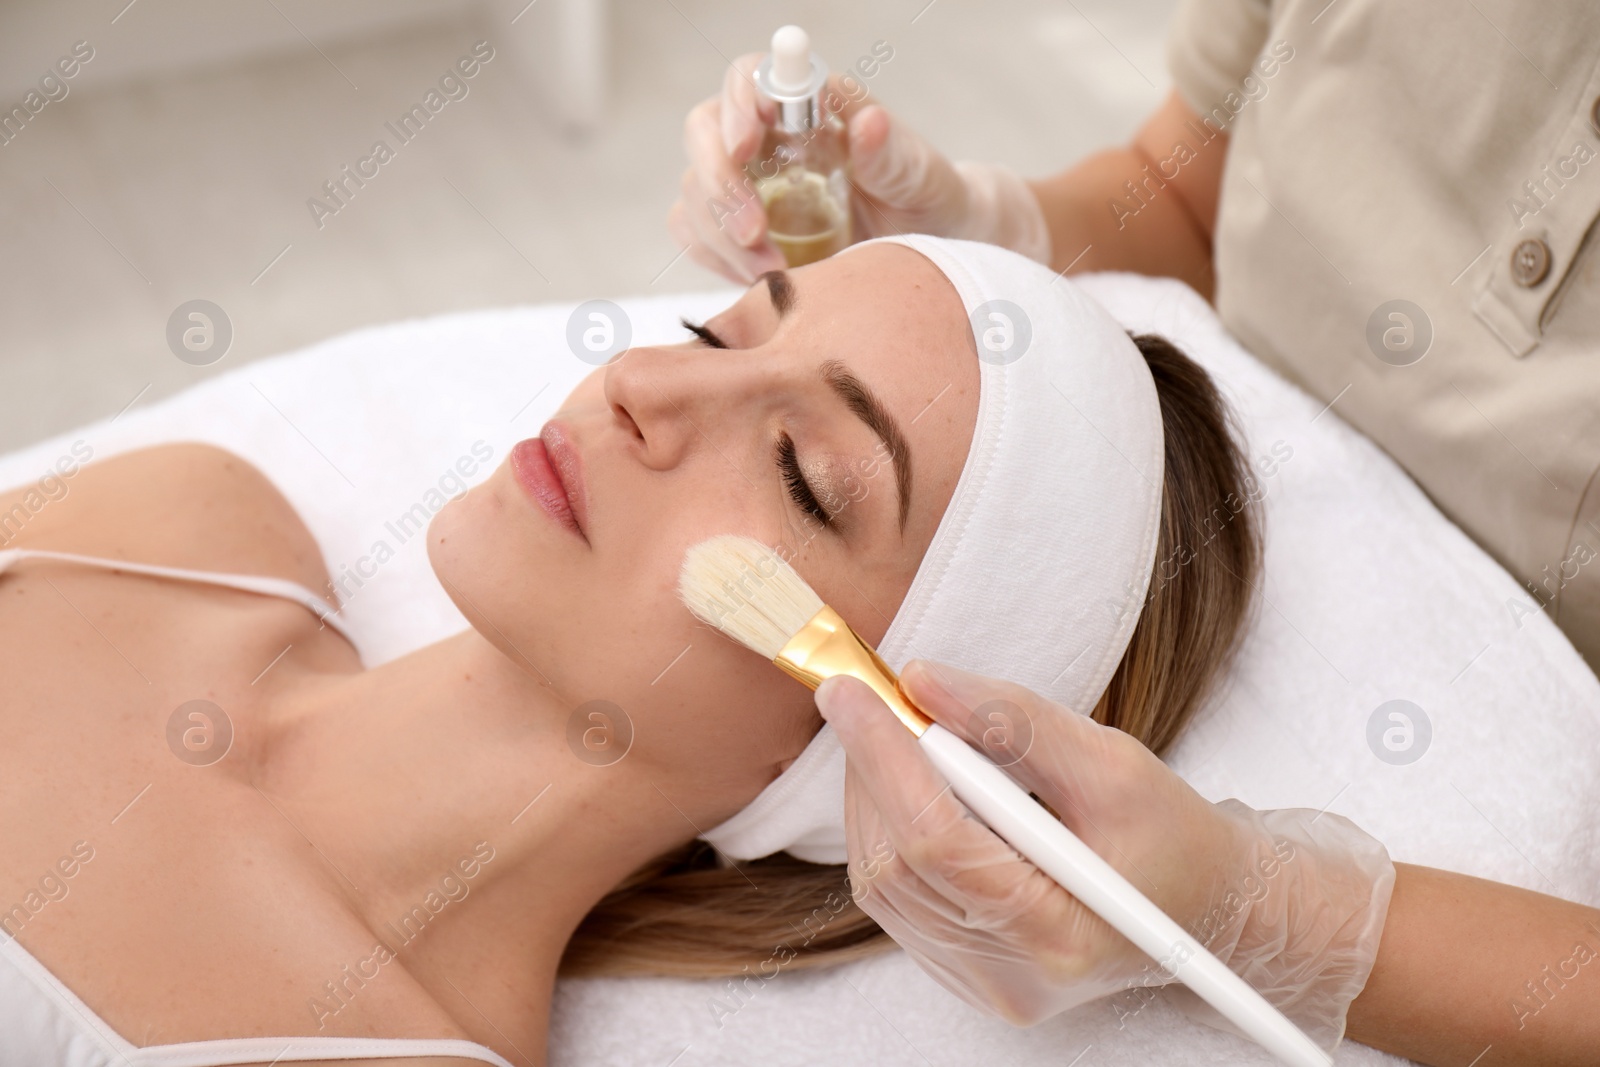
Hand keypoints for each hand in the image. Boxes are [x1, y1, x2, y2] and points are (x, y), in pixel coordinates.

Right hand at [668, 57, 1051, 282]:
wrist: (927, 249)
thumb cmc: (926, 199)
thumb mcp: (921, 176)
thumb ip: (893, 152)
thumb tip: (868, 121)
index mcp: (807, 107)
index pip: (749, 79)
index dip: (737, 104)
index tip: (747, 145)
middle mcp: (767, 138)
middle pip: (704, 132)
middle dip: (720, 184)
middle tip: (756, 232)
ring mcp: (746, 183)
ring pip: (695, 191)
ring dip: (721, 234)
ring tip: (772, 270)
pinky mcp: (735, 228)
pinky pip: (695, 234)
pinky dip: (716, 258)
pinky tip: (756, 278)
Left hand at [816, 660, 1394, 1048]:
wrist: (1203, 910)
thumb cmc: (1171, 837)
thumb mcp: (1115, 765)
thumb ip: (1017, 722)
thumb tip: (918, 680)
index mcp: (1060, 933)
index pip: (936, 843)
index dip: (884, 758)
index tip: (850, 690)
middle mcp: (1010, 975)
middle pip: (896, 865)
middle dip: (870, 769)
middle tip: (867, 698)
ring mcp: (980, 984)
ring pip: (880, 884)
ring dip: (872, 797)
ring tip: (898, 736)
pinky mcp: (961, 975)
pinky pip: (893, 901)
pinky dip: (887, 832)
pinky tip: (914, 788)